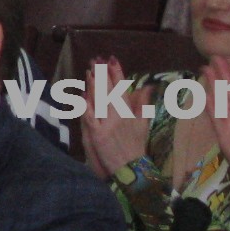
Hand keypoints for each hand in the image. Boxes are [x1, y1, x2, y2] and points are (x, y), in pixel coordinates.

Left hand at [80, 59, 151, 178]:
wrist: (132, 171)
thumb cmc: (136, 148)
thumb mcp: (143, 125)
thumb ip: (143, 104)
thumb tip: (148, 87)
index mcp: (130, 112)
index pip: (123, 88)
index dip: (117, 72)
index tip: (112, 59)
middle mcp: (120, 116)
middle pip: (109, 91)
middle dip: (103, 74)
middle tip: (96, 59)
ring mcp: (108, 125)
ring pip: (99, 101)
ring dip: (93, 85)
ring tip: (89, 72)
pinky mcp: (98, 136)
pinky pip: (90, 118)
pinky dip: (86, 107)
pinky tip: (81, 96)